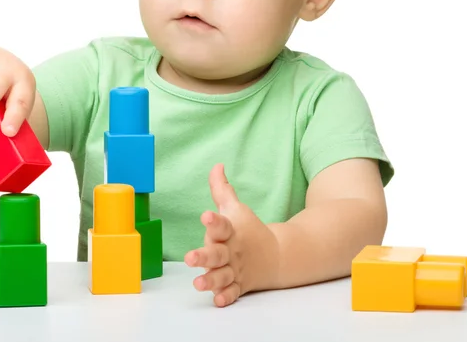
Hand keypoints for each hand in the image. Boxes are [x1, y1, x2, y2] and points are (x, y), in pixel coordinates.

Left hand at [184, 163, 280, 306]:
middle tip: (189, 258)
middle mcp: (232, 251)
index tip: (205, 216)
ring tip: (198, 283)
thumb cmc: (248, 229)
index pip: (221, 224)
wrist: (277, 255)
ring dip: (211, 280)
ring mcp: (236, 269)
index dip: (213, 221)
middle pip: (217, 254)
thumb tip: (216, 165)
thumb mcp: (235, 208)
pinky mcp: (239, 284)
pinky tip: (217, 300)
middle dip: (204, 256)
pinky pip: (233, 292)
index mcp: (230, 231)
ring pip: (223, 276)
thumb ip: (222, 189)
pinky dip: (226, 296)